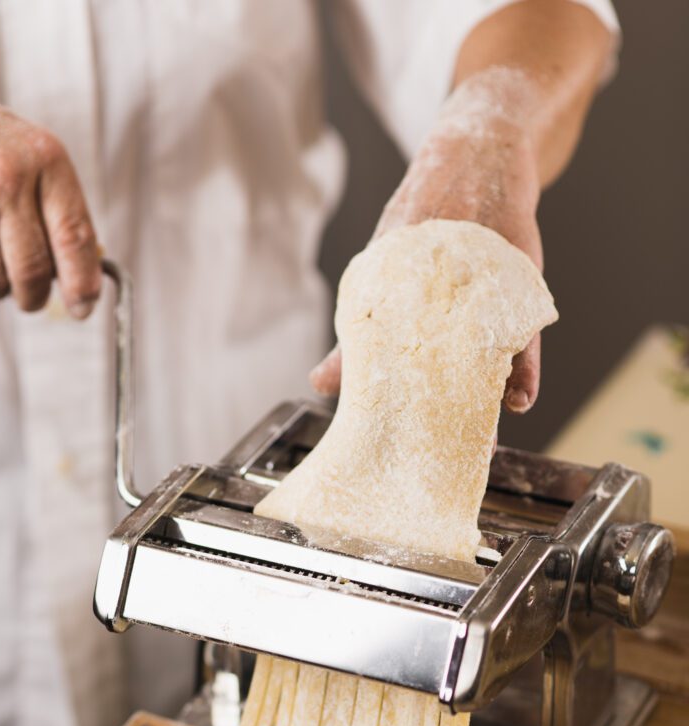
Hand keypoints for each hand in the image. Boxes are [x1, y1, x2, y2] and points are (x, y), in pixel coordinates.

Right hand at [0, 68, 99, 315]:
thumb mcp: (33, 158)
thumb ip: (62, 213)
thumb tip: (82, 285)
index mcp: (45, 159)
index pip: (75, 237)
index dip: (83, 284)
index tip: (83, 309)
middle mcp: (7, 178)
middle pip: (33, 272)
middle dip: (34, 296)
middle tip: (30, 296)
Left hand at [311, 71, 542, 411]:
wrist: (475, 156)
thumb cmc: (422, 228)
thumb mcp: (380, 275)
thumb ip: (354, 337)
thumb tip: (319, 385)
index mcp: (397, 286)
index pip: (384, 352)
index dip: (380, 396)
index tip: (373, 438)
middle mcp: (440, 282)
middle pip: (436, 357)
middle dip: (433, 407)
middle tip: (429, 451)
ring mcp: (482, 278)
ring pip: (482, 347)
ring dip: (482, 394)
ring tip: (478, 438)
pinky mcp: (518, 278)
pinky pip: (524, 329)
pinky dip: (524, 365)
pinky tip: (520, 399)